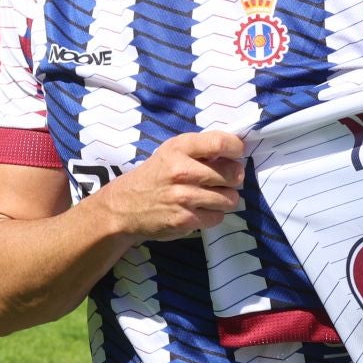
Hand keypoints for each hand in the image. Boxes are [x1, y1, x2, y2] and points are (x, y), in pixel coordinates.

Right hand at [98, 131, 245, 241]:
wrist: (124, 207)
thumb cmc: (155, 176)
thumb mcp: (172, 152)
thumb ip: (201, 149)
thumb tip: (237, 149)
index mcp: (179, 148)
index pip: (220, 143)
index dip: (237, 148)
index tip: (237, 153)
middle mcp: (182, 171)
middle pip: (232, 173)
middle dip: (234, 178)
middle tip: (224, 180)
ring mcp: (184, 197)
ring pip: (230, 198)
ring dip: (225, 199)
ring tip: (211, 196)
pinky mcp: (185, 219)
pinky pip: (218, 217)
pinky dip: (213, 215)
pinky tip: (200, 210)